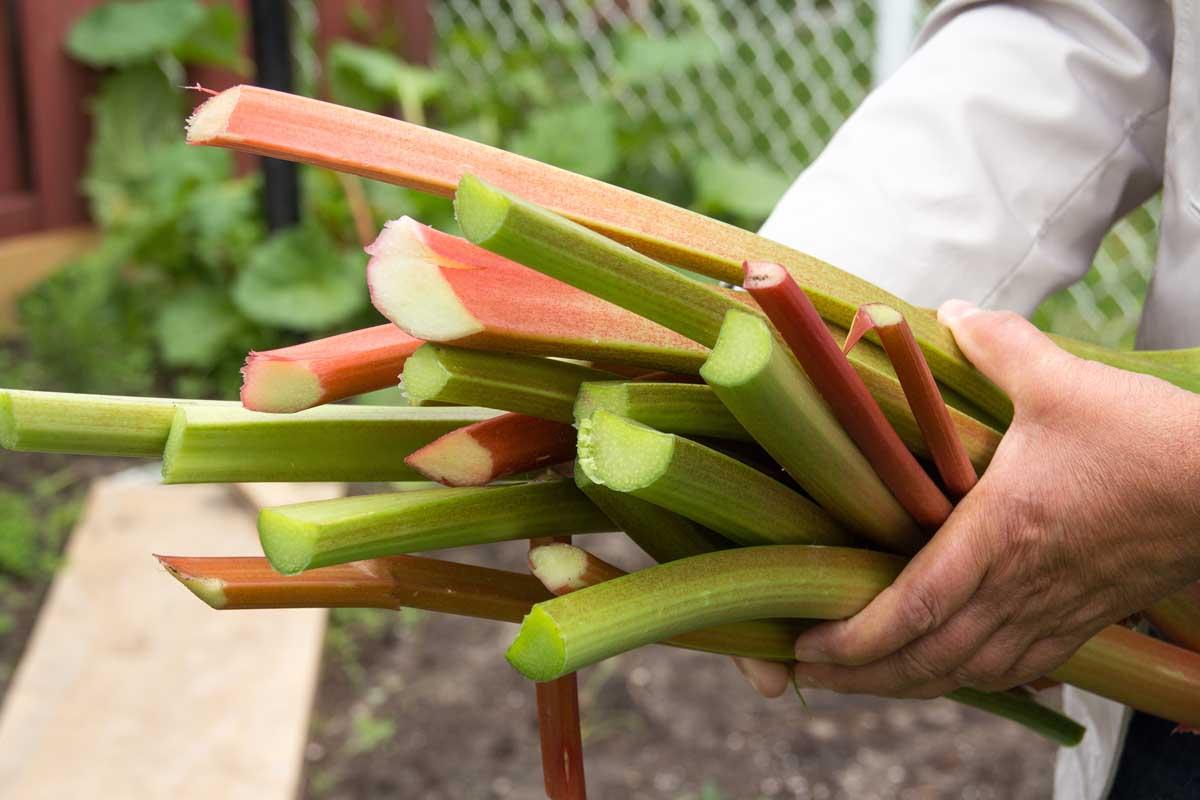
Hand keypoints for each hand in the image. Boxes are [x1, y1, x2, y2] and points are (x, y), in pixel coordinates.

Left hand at [782, 300, 1199, 698]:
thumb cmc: (1149, 439)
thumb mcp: (1062, 380)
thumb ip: (998, 347)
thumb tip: (950, 314)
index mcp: (1000, 535)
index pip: (911, 607)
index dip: (853, 638)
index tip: (805, 645)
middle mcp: (1020, 587)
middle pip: (927, 658)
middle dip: (862, 675)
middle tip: (810, 674)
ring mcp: (1056, 611)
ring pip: (969, 672)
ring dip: (909, 684)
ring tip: (865, 680)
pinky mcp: (1086, 618)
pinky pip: (1018, 667)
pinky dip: (971, 676)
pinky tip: (952, 670)